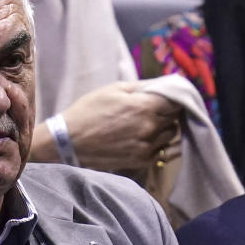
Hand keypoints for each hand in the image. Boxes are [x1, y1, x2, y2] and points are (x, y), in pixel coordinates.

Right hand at [60, 81, 181, 171]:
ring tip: (148, 126)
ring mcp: (147, 146)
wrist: (68, 141)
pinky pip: (164, 152)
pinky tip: (147, 139)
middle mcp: (150, 127)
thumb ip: (142, 86)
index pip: (177, 101)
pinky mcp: (141, 161)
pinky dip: (160, 144)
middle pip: (175, 118)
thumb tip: (166, 84)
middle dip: (168, 113)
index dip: (174, 99)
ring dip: (165, 129)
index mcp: (144, 107)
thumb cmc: (88, 111)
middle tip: (154, 111)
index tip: (167, 99)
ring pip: (171, 135)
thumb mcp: (113, 89)